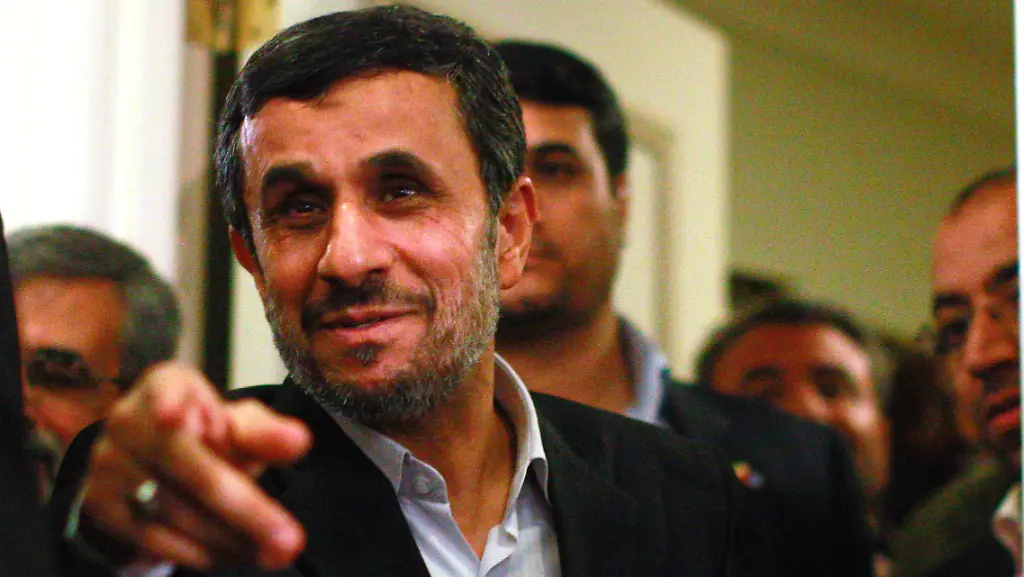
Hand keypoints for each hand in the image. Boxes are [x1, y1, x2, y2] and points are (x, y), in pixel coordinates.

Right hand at [77, 361, 311, 569]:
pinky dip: (201, 553)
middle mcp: (128, 420)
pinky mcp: (99, 506)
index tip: (172, 417)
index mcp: (167, 385)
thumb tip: (299, 441)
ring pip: (175, 511)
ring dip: (230, 539)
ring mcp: (108, 464)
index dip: (170, 401)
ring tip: (274, 552)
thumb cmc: (207, 437)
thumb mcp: (239, 427)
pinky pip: (154, 539)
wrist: (150, 466)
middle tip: (289, 541)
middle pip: (190, 468)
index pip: (168, 387)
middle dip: (246, 510)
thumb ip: (267, 434)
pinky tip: (237, 556)